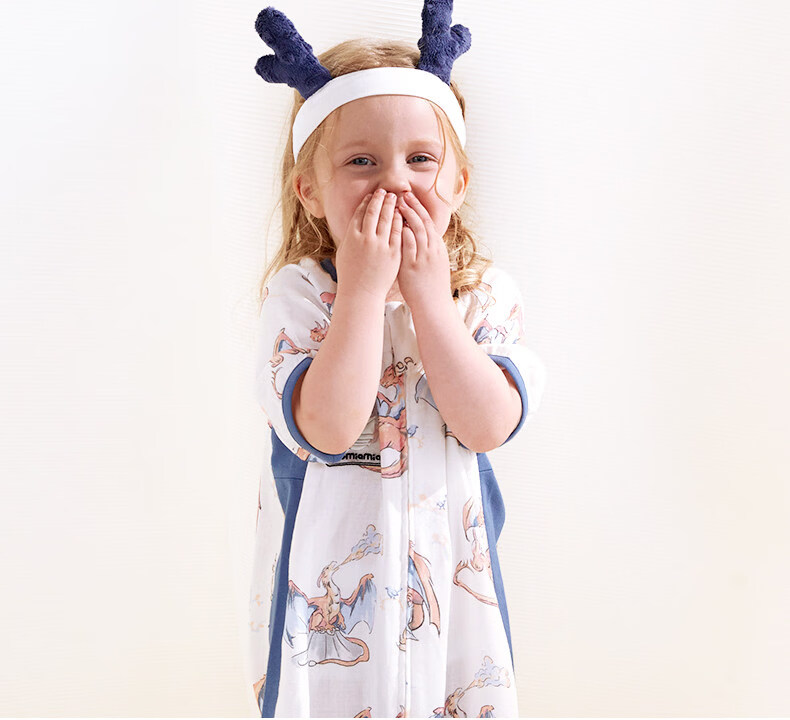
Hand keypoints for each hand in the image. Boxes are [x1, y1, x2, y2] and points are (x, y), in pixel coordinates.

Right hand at [336, 189, 402, 300]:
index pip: (360, 213)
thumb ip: (350, 235)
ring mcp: (380, 246)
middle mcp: (365, 239)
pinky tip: (401, 214)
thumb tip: (355, 221)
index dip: (366, 202)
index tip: (371, 195)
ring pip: (386, 219)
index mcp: (352, 237)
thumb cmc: (351, 275)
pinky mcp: (392, 253)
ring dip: (390, 206)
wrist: (361, 294)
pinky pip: (397, 232)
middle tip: (384, 191)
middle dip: (379, 199)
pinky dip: (399, 221)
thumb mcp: (345, 252)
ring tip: (394, 198)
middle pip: (374, 212)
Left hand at [395, 192, 451, 310]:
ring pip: (418, 230)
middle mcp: (432, 250)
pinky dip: (405, 233)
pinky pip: (410, 246)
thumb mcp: (432, 264)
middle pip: (423, 222)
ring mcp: (424, 257)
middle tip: (403, 194)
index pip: (428, 222)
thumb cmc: (430, 286)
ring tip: (398, 204)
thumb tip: (415, 237)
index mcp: (437, 248)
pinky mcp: (414, 266)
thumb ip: (424, 250)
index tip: (409, 198)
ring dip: (408, 216)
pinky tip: (397, 224)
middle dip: (413, 207)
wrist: (433, 305)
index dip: (419, 209)